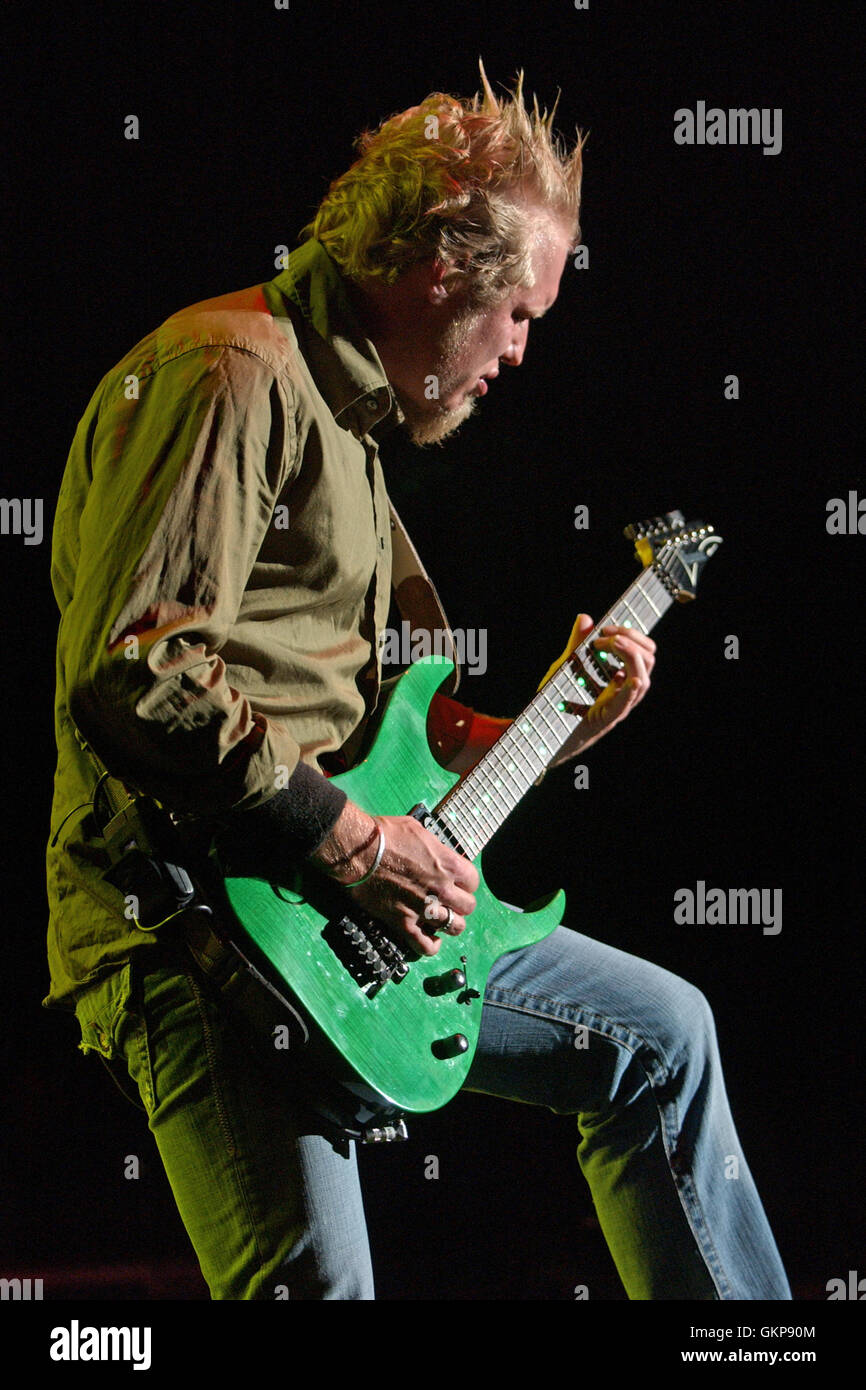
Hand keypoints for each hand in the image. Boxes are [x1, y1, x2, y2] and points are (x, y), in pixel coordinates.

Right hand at [309, 801, 478, 955]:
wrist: (357, 852)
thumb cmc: (385, 835)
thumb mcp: (419, 831)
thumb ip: (435, 848)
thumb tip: (438, 854)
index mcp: (448, 865)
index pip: (473, 882)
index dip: (465, 883)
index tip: (456, 883)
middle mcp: (442, 889)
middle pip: (468, 907)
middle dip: (460, 904)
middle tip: (448, 900)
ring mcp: (424, 909)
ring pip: (455, 927)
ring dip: (450, 923)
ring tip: (441, 918)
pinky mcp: (404, 924)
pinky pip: (426, 946)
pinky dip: (432, 945)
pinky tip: (431, 938)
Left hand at [550, 614, 655, 764]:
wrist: (538, 732)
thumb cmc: (555, 700)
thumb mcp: (566, 665)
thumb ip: (577, 643)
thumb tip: (585, 617)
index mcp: (620, 679)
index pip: (644, 652)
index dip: (632, 634)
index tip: (607, 626)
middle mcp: (623, 693)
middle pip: (648, 661)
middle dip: (632, 639)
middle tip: (604, 634)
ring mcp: (616, 707)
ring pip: (642, 681)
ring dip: (630, 656)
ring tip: (610, 643)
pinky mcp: (603, 720)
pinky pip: (623, 706)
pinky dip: (628, 693)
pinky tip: (629, 680)